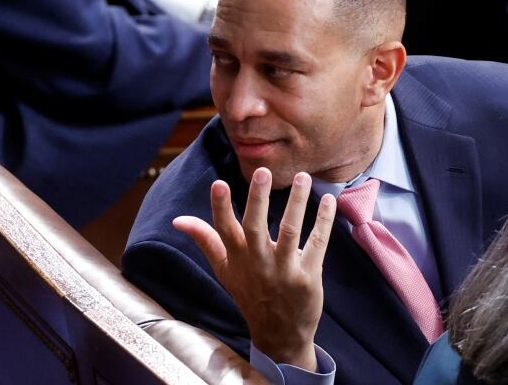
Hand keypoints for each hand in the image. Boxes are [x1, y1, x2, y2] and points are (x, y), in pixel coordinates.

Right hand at [173, 167, 335, 371]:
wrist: (279, 334)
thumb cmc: (249, 294)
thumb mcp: (223, 269)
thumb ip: (205, 240)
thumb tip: (178, 220)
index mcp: (237, 258)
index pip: (224, 229)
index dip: (219, 208)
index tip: (218, 183)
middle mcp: (258, 263)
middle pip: (256, 227)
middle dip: (258, 199)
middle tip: (262, 171)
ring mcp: (284, 271)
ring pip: (291, 231)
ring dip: (298, 203)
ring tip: (303, 177)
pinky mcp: (308, 277)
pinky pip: (317, 244)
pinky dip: (324, 221)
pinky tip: (329, 199)